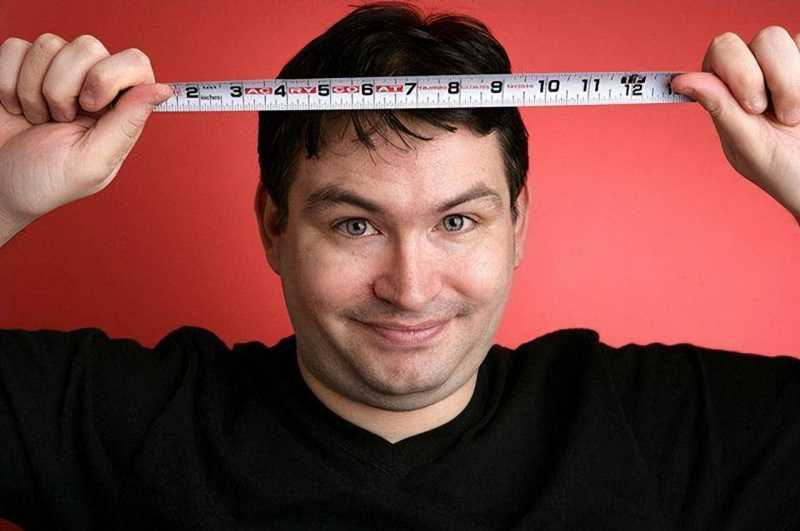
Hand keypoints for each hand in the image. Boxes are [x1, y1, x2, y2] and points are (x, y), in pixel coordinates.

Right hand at [0, 33, 171, 227]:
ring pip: (50, 44)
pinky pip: (15, 47)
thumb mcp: (93, 162)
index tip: (90, 106)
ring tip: (37, 119)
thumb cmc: (46, 182)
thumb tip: (163, 90)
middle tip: (60, 120)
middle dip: (64, 88)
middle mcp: (92, 85)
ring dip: (33, 90)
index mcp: (119, 109)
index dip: (109, 76)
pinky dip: (7, 83)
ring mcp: (56, 73)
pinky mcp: (20, 67)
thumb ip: (128, 123)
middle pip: (89, 47)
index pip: (135, 63)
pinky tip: (16, 108)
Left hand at [671, 26, 799, 218]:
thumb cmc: (782, 169)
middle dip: (758, 76)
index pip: (719, 51)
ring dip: (789, 82)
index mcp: (728, 92)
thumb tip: (681, 81)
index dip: (734, 71)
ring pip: (777, 37)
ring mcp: (786, 65)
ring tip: (793, 117)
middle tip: (771, 114)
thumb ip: (720, 109)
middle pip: (749, 39)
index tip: (752, 109)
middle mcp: (756, 71)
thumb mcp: (749, 146)